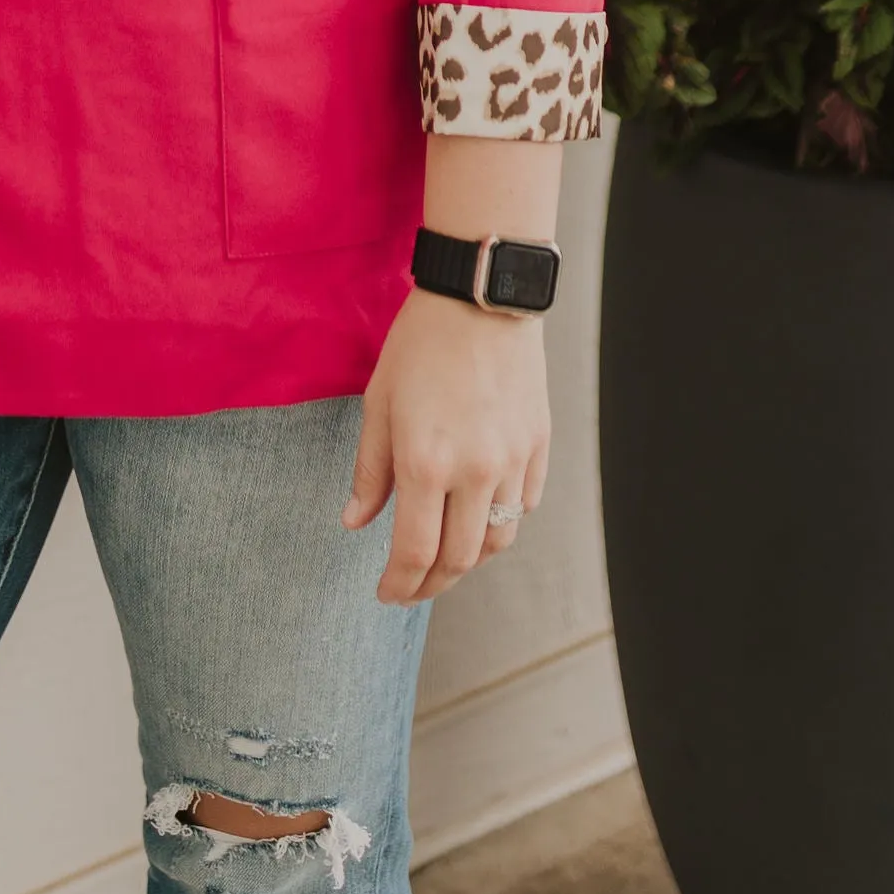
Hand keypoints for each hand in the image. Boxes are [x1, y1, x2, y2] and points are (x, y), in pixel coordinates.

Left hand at [342, 286, 549, 603]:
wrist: (480, 299)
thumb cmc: (420, 344)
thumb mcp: (379, 403)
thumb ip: (370, 470)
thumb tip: (356, 522)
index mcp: (426, 463)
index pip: (414, 552)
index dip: (399, 584)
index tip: (386, 594)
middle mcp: (475, 471)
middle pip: (459, 559)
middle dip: (431, 585)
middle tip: (410, 588)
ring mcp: (513, 461)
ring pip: (496, 540)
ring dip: (467, 560)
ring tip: (443, 559)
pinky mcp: (538, 446)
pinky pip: (523, 506)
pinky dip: (501, 522)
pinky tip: (478, 517)